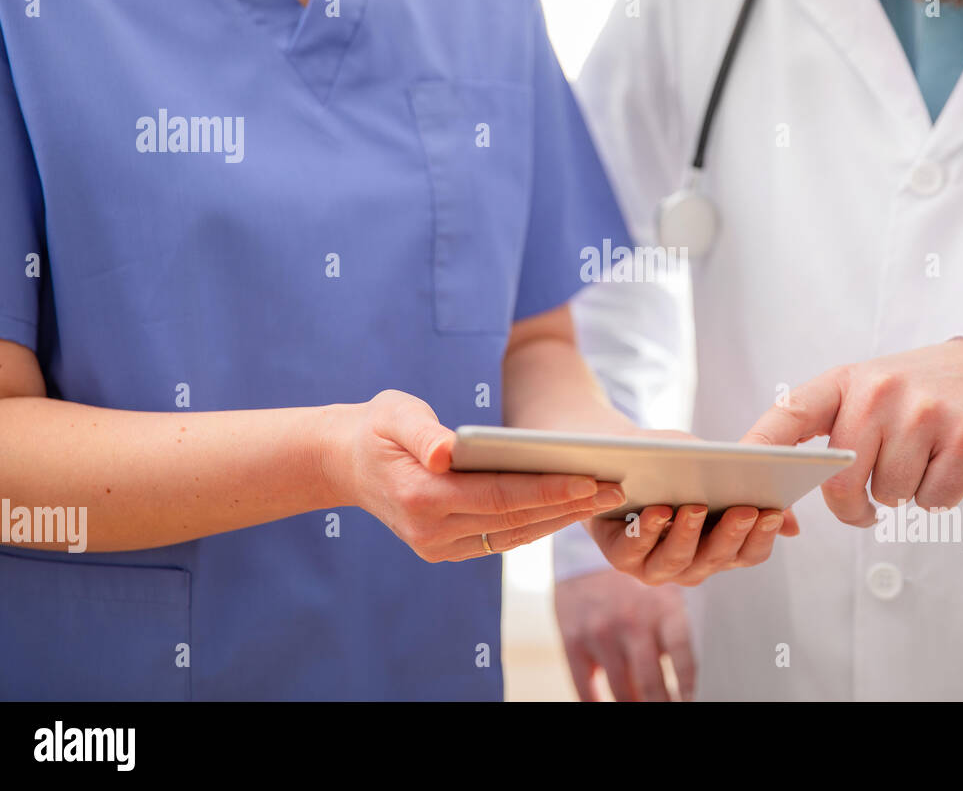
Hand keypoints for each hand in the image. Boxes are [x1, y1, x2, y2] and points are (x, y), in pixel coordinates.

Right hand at [319, 390, 624, 560]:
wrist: (346, 462)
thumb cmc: (378, 428)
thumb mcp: (393, 414)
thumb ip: (421, 432)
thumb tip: (445, 451)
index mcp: (420, 498)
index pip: (499, 496)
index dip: (547, 490)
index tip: (590, 479)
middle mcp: (430, 531)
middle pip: (514, 520)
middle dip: (569, 505)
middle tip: (617, 488)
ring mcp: (436, 547)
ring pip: (512, 535)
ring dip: (559, 519)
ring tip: (603, 499)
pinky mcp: (444, 549)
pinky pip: (500, 538)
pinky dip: (536, 524)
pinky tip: (568, 508)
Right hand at [555, 569, 694, 700]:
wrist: (589, 551)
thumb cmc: (638, 582)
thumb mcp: (666, 593)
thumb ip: (678, 631)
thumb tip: (692, 684)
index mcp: (664, 608)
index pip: (684, 659)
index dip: (689, 690)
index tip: (692, 703)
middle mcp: (632, 620)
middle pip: (652, 685)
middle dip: (664, 706)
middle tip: (672, 711)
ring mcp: (600, 632)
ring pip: (623, 692)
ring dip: (636, 709)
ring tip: (645, 711)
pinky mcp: (572, 640)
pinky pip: (586, 690)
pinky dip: (600, 707)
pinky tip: (612, 709)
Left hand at [585, 430, 797, 585]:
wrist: (619, 457)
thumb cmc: (673, 465)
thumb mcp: (714, 469)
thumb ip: (749, 492)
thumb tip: (792, 525)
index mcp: (720, 548)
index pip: (750, 553)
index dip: (763, 536)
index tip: (772, 511)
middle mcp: (692, 565)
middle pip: (717, 558)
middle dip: (731, 533)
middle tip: (745, 508)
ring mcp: (656, 566)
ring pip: (677, 561)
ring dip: (688, 535)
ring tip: (697, 507)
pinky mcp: (621, 557)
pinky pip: (634, 552)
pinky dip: (647, 532)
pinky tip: (658, 511)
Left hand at [742, 339, 962, 525]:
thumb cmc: (913, 394)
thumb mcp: (864, 390)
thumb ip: (825, 431)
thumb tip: (782, 504)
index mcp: (846, 381)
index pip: (789, 413)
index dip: (758, 446)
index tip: (738, 472)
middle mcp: (882, 391)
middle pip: (843, 482)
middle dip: (851, 507)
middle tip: (864, 506)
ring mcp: (926, 413)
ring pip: (891, 494)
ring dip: (900, 493)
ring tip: (916, 461)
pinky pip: (934, 500)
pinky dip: (937, 498)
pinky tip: (943, 465)